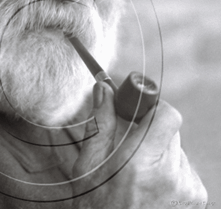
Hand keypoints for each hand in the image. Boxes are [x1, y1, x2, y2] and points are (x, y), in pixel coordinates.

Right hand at [71, 82, 206, 208]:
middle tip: (132, 145)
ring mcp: (188, 189)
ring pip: (176, 148)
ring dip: (159, 151)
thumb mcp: (89, 166)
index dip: (154, 107)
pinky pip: (184, 168)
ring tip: (140, 175)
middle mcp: (171, 175)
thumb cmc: (97, 206)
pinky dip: (170, 170)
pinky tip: (152, 188)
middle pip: (170, 129)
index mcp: (140, 164)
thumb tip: (104, 88)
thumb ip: (101, 122)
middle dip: (150, 130)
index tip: (139, 112)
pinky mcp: (197, 199)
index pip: (167, 115)